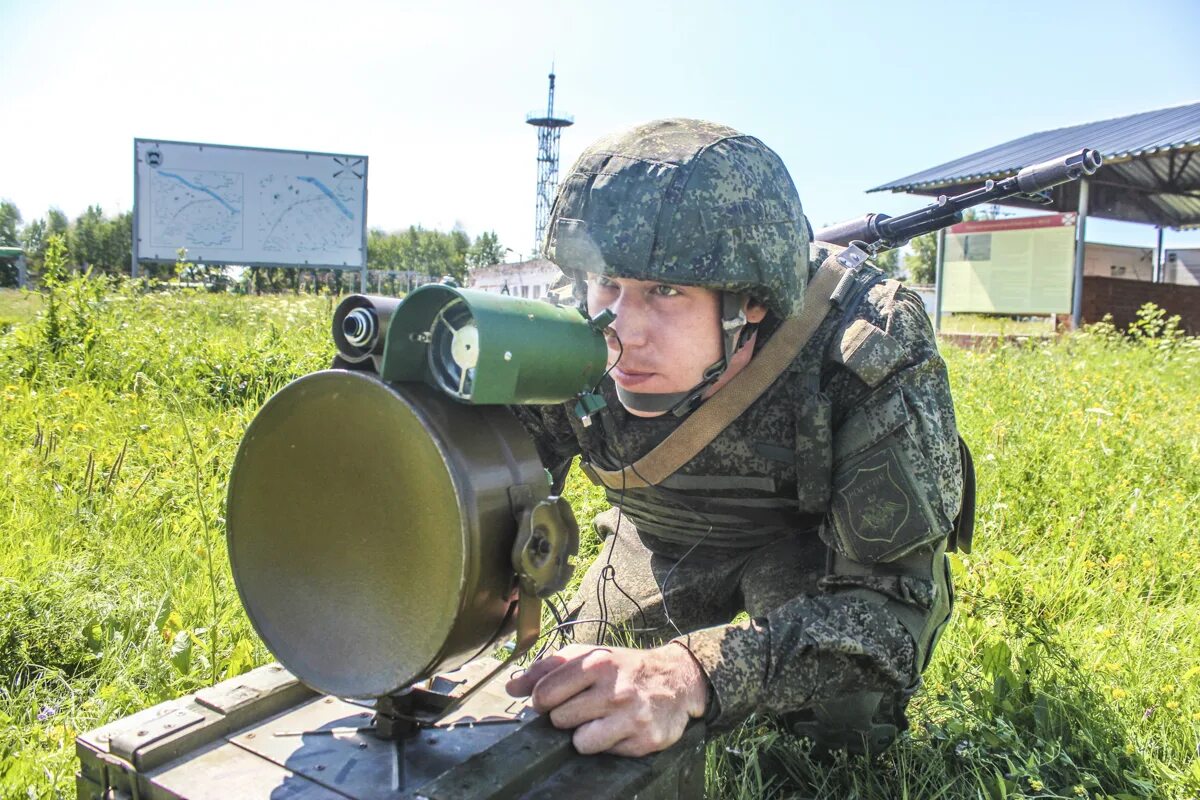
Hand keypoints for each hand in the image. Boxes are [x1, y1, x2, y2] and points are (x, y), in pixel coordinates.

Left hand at [504, 643, 707, 756]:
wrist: (677, 680)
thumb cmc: (624, 668)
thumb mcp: (589, 656)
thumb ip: (547, 669)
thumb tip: (511, 687)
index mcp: (597, 663)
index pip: (545, 693)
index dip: (542, 701)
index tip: (551, 700)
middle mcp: (614, 690)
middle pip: (559, 720)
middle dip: (566, 716)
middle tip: (584, 707)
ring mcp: (631, 717)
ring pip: (579, 743)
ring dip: (583, 734)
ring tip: (599, 720)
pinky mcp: (644, 741)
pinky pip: (605, 753)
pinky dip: (607, 744)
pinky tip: (619, 728)